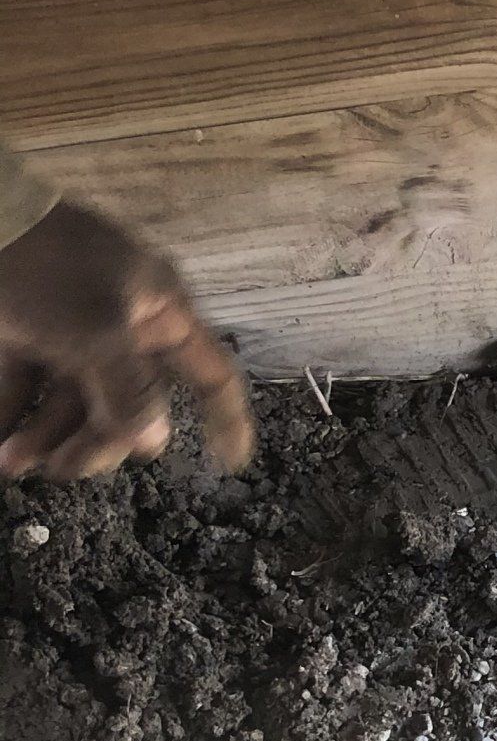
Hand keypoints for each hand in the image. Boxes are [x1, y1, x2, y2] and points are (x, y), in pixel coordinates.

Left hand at [0, 201, 254, 478]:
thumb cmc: (47, 270)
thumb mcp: (95, 332)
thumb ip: (128, 392)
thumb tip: (153, 440)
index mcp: (160, 313)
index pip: (210, 374)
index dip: (226, 419)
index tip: (230, 465)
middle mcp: (124, 323)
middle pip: (129, 402)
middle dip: (97, 441)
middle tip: (62, 470)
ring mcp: (72, 327)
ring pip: (73, 400)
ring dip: (47, 436)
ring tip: (10, 464)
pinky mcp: (25, 328)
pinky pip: (28, 385)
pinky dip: (14, 415)